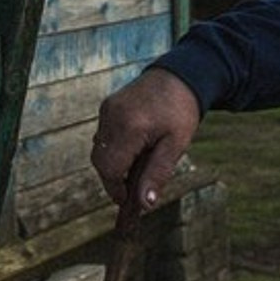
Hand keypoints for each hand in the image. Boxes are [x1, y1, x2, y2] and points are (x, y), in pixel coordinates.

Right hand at [91, 67, 200, 212]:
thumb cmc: (181, 112)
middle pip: (100, 161)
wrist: (179, 76)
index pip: (110, 169)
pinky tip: (133, 149)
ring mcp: (107, 110)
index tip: (127, 200)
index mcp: (130, 127)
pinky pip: (103, 135)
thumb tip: (145, 204)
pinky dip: (113, 148)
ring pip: (99, 149)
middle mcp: (112, 117)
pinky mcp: (107, 106)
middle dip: (113, 179)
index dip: (116, 189)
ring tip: (137, 166)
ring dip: (113, 163)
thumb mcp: (176, 145)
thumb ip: (157, 174)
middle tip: (132, 188)